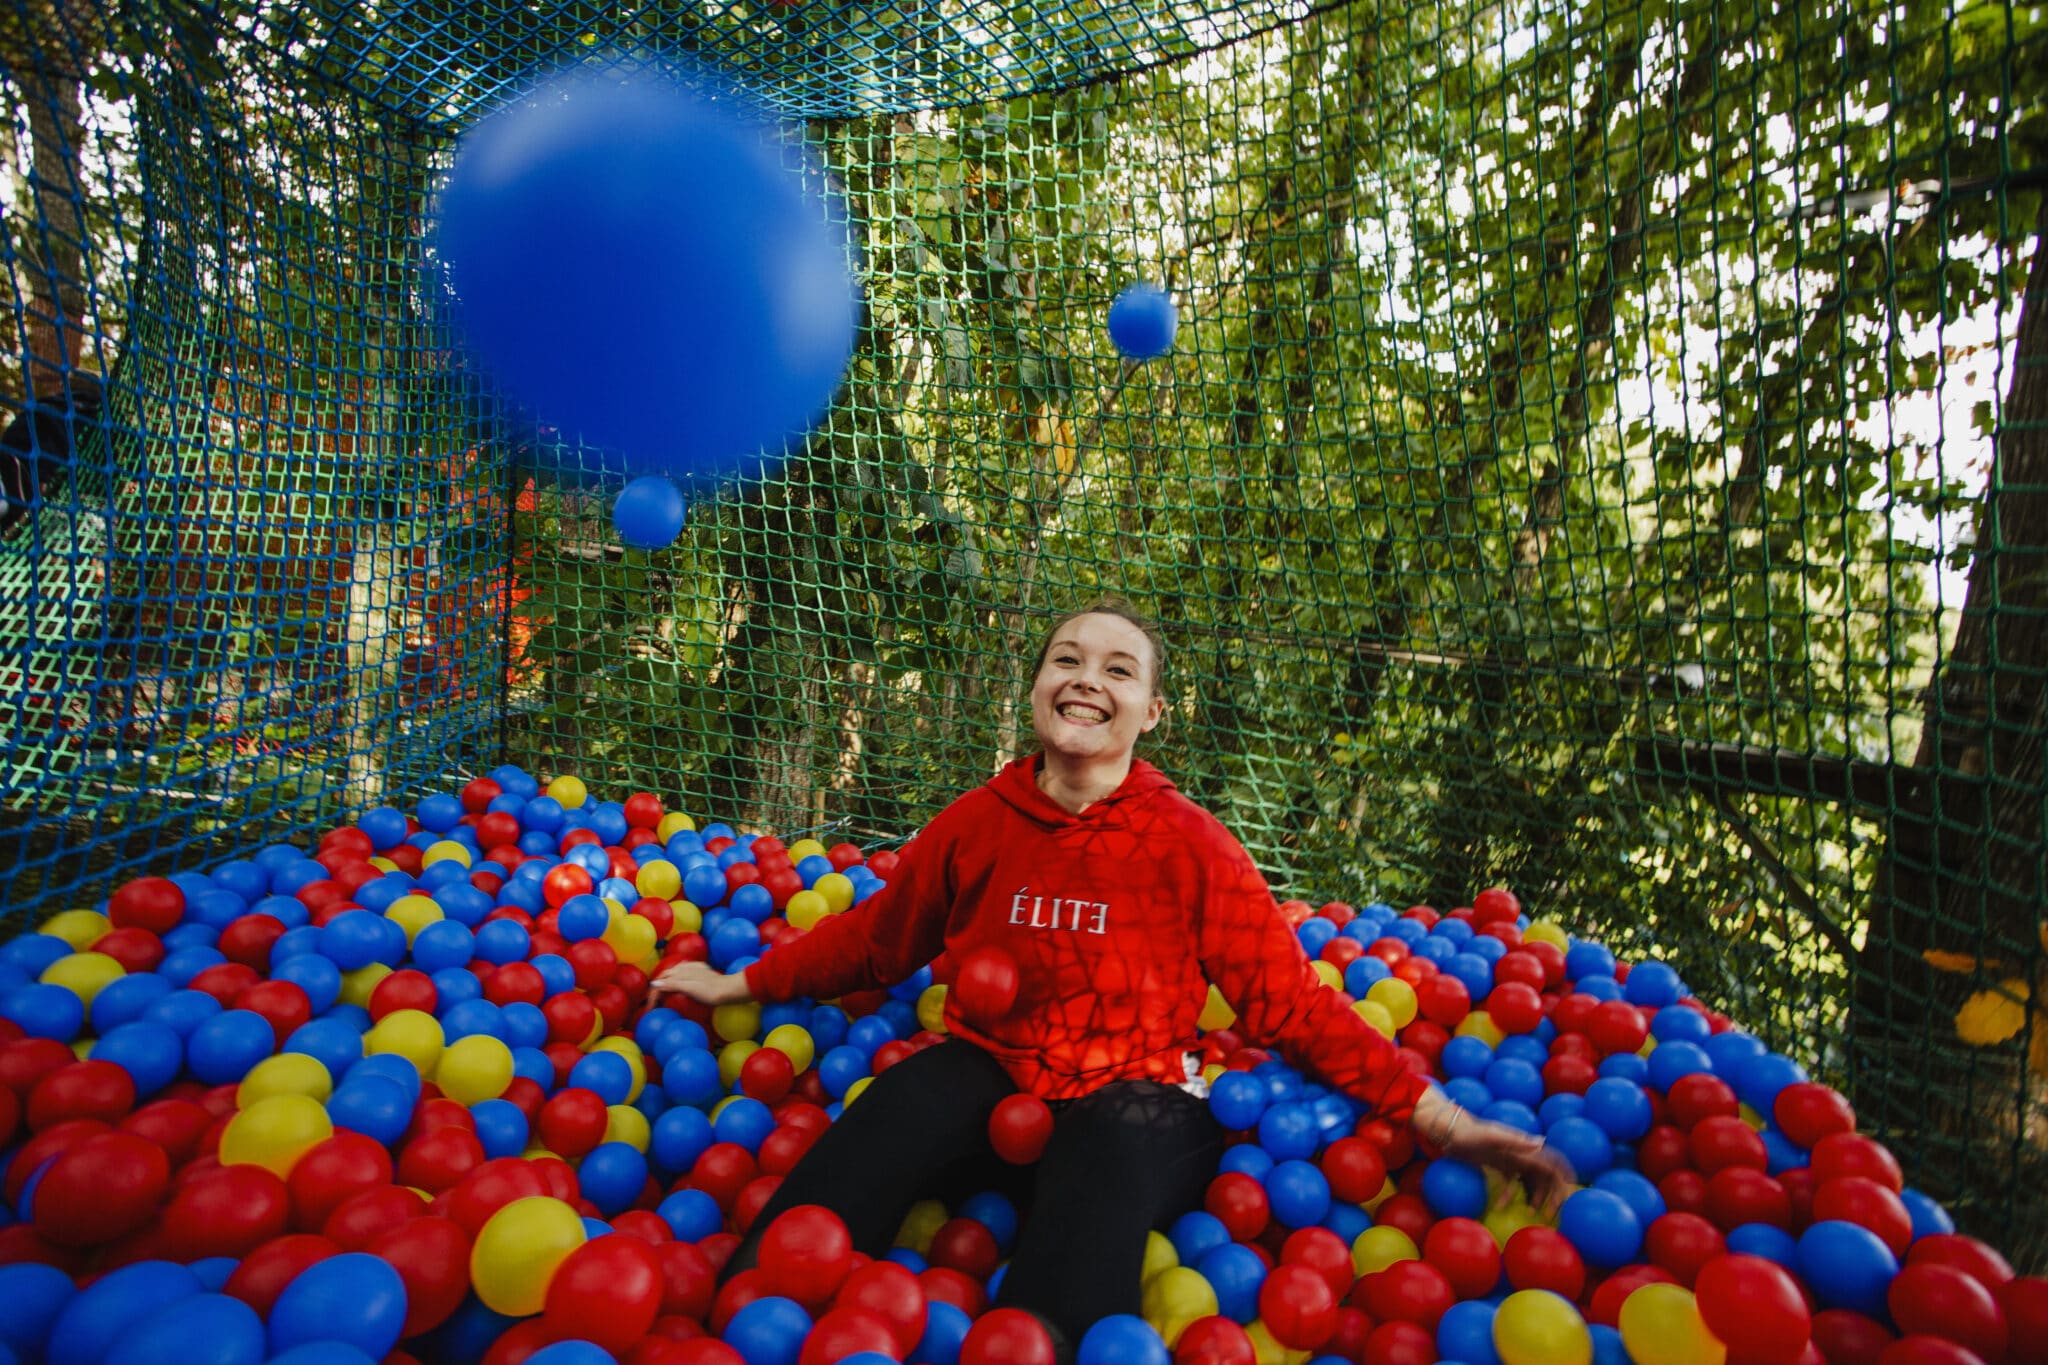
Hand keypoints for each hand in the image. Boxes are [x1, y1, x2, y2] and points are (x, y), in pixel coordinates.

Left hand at [648, 961, 752, 1007]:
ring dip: (655, 994)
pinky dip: (657, 994)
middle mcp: (686, 968)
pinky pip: (667, 987)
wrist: (729, 989)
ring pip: (663, 981)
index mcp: (691, 966)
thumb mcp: (705, 985)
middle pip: (664, 976)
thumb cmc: (722, 989)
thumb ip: (696, 985)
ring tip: (651, 1006)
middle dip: (655, 990)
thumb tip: (684, 989)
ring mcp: (685, 975)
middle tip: (651, 1005)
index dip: (663, 985)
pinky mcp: (685, 984)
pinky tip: (653, 1003)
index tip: (660, 1000)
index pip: (671, 974)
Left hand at [1412, 1087, 1574, 1214]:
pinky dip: (1508, 1195)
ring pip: (1530, 1181)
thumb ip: (1516, 1141)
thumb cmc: (1470, 1132)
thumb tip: (1542, 1142)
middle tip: (1550, 1213)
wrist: (1450, 1131)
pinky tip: (1500, 1206)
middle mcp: (1521, 1153)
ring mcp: (1510, 1159)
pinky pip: (1510, 1183)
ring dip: (1534, 1197)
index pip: (1551, 1161)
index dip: (1564, 1175)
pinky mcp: (1499, 1165)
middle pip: (1544, 1175)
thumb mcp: (1492, 1137)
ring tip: (1532, 1213)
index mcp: (1523, 1146)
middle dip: (1550, 1194)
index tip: (1568, 1194)